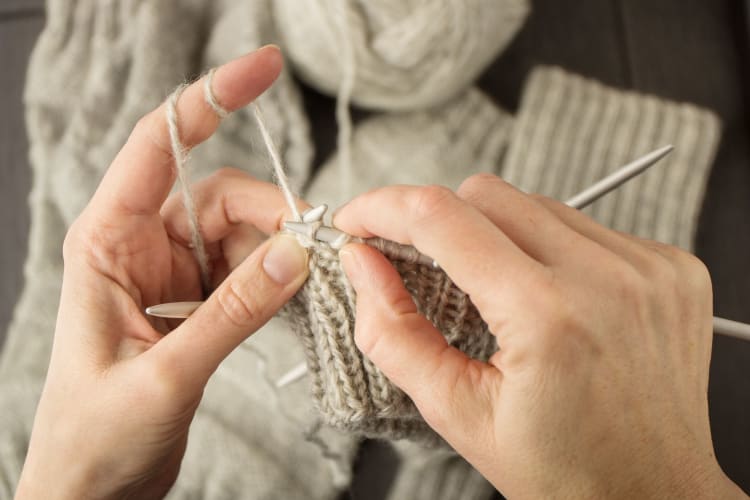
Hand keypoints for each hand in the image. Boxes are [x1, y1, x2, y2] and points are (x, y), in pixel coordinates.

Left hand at [15, 46, 309, 499]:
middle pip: (220, 194)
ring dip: (280, 249)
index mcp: (106, 243)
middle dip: (273, 213)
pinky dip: (276, 277)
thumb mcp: (166, 374)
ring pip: (242, 231)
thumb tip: (297, 252)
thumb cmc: (95, 437)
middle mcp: (139, 246)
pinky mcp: (195, 299)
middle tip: (317, 247)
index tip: (264, 68)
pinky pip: (248, 267)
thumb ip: (234, 311)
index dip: (211, 98)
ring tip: (308, 282)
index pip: (160, 144)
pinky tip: (291, 297)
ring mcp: (170, 272)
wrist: (91, 491)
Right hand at [334, 177, 746, 498]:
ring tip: (499, 295)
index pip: (441, 218)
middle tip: (424, 264)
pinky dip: (550, 249)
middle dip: (439, 221)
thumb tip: (362, 264)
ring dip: (498, 235)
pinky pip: (586, 225)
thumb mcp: (457, 413)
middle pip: (486, 195)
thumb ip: (393, 333)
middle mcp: (607, 277)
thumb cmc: (564, 469)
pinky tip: (552, 298)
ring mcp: (647, 267)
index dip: (383, 208)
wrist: (653, 494)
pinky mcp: (671, 266)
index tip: (358, 219)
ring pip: (535, 204)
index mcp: (547, 315)